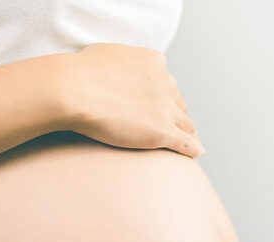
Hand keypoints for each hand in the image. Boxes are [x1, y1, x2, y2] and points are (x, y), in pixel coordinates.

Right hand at [59, 43, 204, 158]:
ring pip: (186, 123)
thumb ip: (121, 63)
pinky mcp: (162, 131)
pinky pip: (185, 142)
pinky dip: (193, 149)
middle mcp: (166, 83)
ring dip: (189, 132)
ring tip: (192, 142)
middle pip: (178, 102)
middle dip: (177, 113)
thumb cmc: (81, 72)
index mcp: (155, 62)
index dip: (164, 95)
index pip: (166, 81)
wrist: (76, 90)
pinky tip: (197, 153)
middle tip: (176, 125)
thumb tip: (117, 69)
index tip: (161, 105)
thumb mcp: (107, 54)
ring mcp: (166, 108)